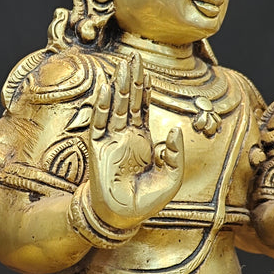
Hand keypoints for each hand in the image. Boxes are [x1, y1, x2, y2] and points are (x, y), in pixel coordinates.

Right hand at [86, 53, 184, 229]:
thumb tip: (174, 131)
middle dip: (131, 79)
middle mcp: (126, 136)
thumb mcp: (170, 178)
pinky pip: (99, 124)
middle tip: (133, 56)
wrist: (121, 216)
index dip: (144, 89)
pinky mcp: (98, 149)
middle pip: (128, 101)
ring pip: (114, 107)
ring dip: (118, 87)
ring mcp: (111, 140)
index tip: (145, 70)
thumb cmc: (146, 201)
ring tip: (121, 66)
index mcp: (142, 140)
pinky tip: (105, 90)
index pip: (142, 108)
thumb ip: (175, 154)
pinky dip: (102, 106)